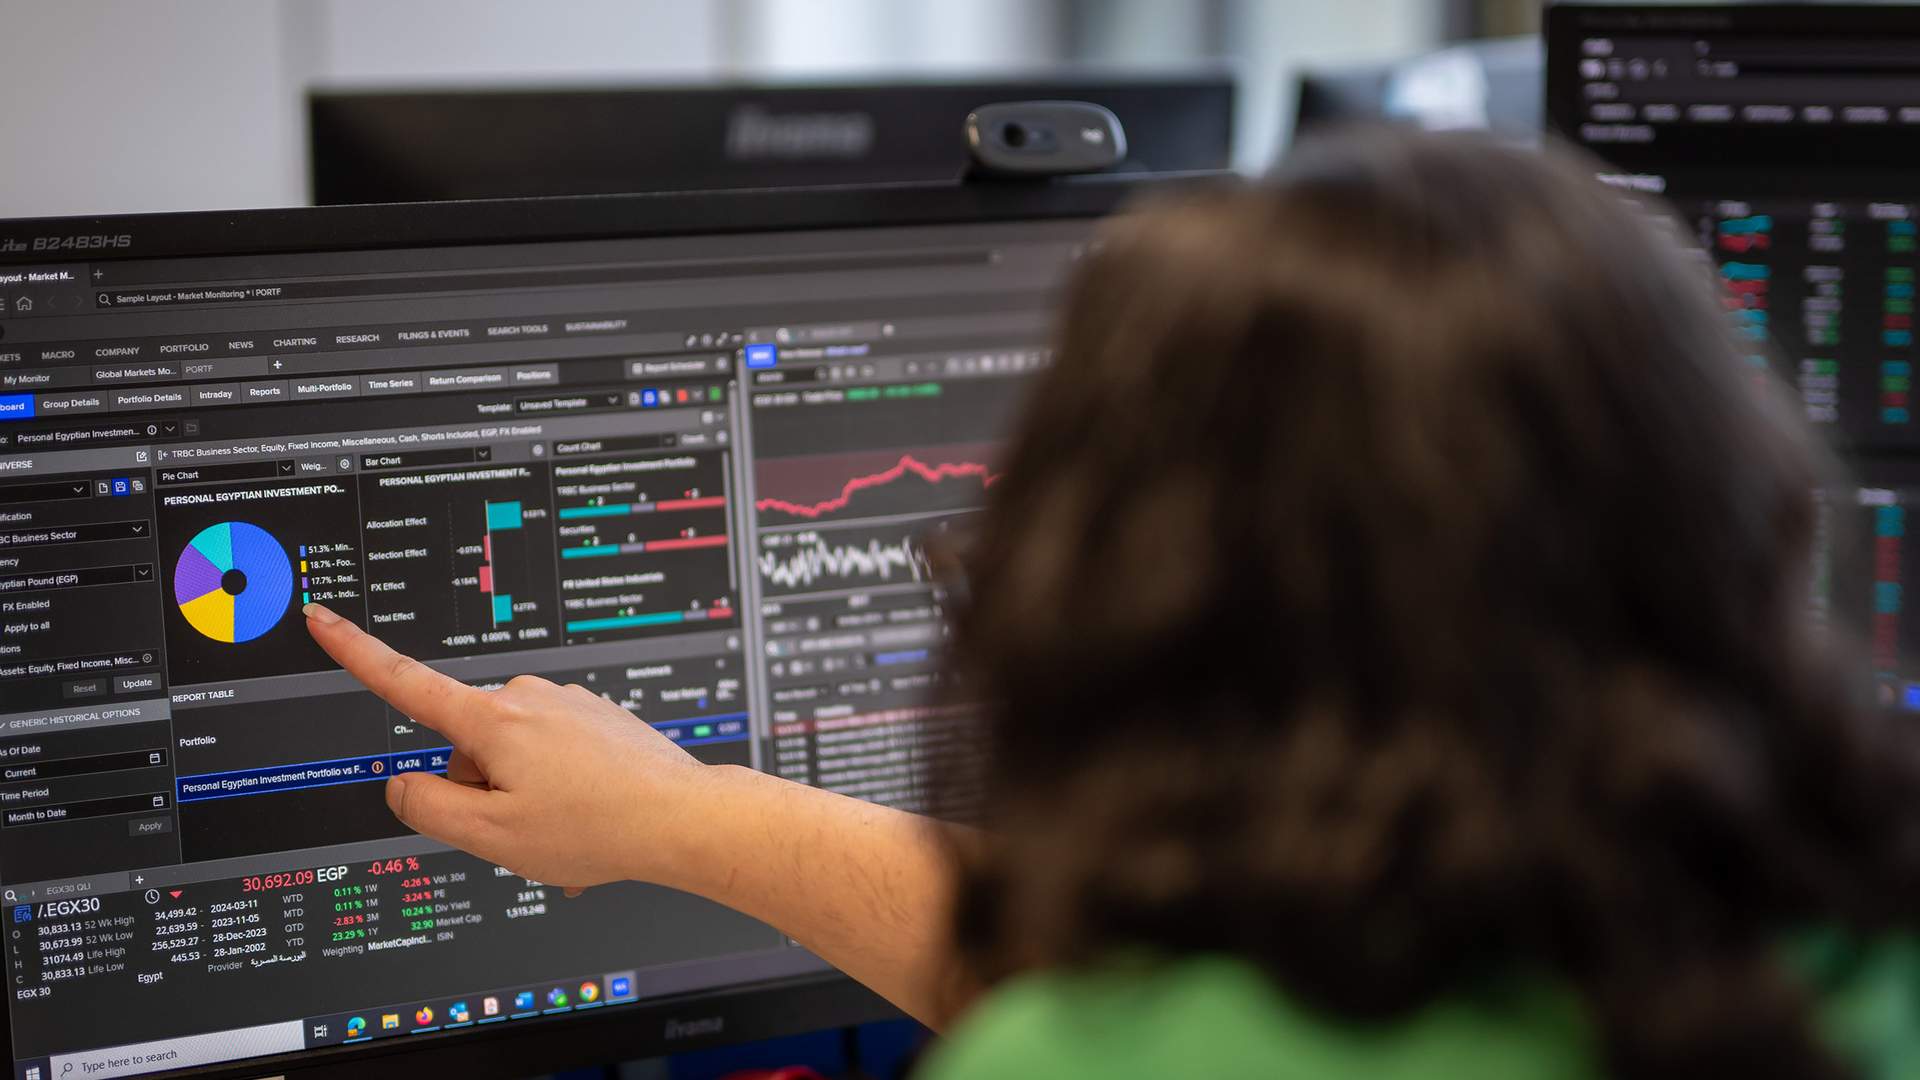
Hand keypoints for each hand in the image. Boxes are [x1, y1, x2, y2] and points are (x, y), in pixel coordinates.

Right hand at [302, 602, 714, 890]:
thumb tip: (402, 785)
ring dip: (526, 795)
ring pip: (512, 755)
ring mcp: (565, 704)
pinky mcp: (594, 716)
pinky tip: (589, 818)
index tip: (323, 616)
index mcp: (493, 721)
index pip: (404, 682)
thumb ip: (429, 809)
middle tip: (528, 829)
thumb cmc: (597, 827)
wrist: (684, 817)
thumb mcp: (493, 837)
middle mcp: (528, 698)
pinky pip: (551, 754)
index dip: (355, 651)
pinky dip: (559, 789)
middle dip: (483, 789)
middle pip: (467, 748)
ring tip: (568, 828)